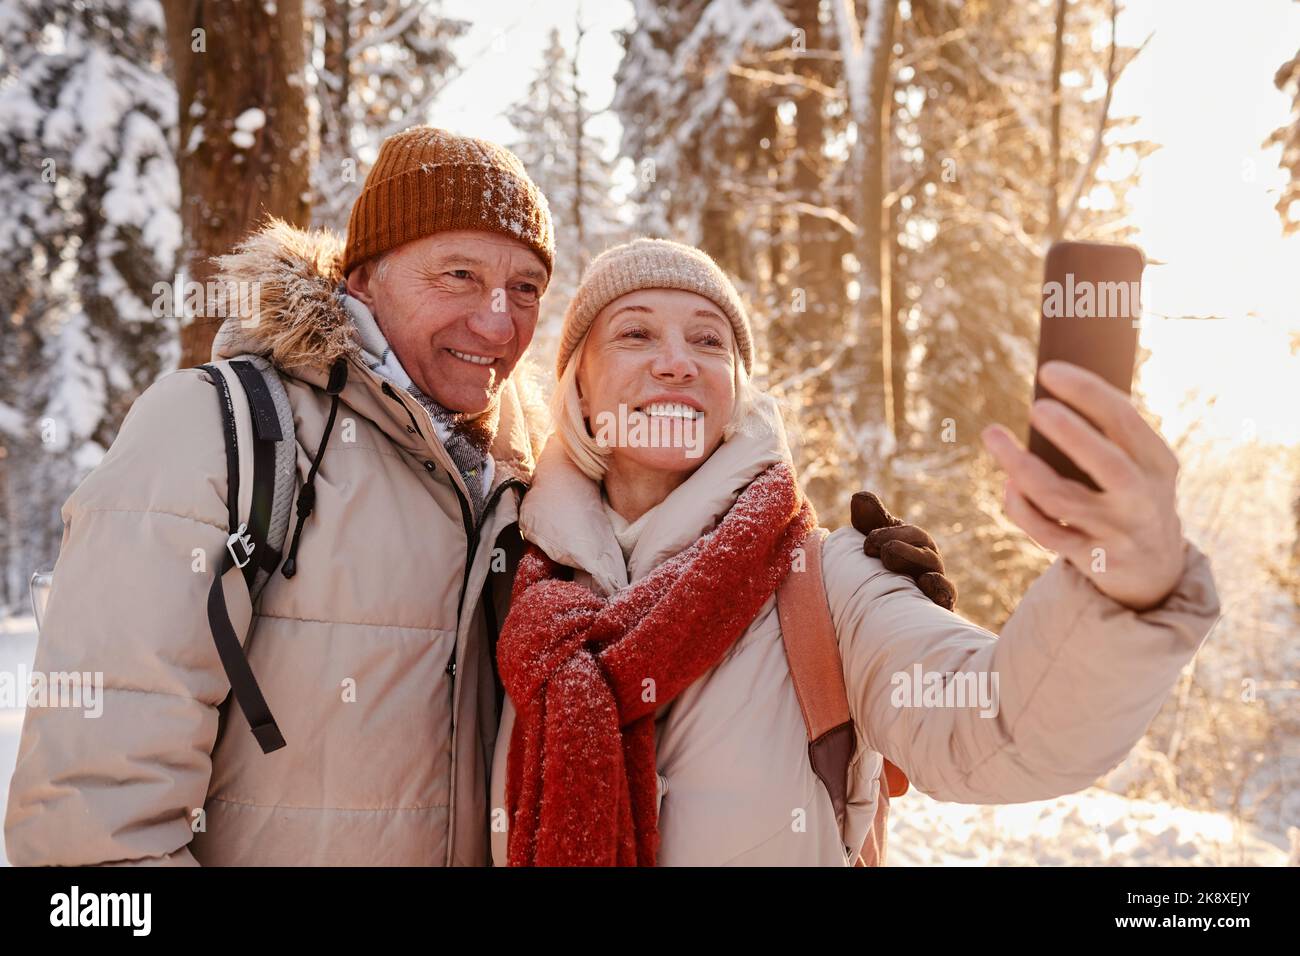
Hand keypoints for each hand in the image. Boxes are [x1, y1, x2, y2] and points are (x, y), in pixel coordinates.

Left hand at [851, 491, 957, 610]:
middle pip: (924, 554)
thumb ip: (871, 521)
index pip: (911, 535)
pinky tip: (928, 584)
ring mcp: (935, 587)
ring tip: (904, 564)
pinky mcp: (937, 608)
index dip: (890, 534)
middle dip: (905, 550)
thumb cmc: (882, 567)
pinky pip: (945, 599)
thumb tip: (859, 497)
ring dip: (919, 567)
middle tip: (884, 551)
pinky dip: (941, 591)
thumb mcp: (876, 543)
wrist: (883, 609)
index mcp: (917, 546)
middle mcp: (930, 565)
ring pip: (935, 576)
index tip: (867, 543)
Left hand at [980, 360, 1186, 611]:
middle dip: (1070, 433)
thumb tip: (1047, 398)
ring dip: (1021, 467)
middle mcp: (1141, 497)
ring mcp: (1116, 532)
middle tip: (1034, 406)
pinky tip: (1007, 483)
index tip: (1048, 370)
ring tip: (993, 436)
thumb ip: (1104, 436)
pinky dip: (1021, 506)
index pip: (1124, 419)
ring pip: (1061, 499)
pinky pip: (1046, 533)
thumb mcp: (1137, 464)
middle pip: (1105, 463)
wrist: (1155, 568)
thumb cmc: (1130, 493)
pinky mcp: (1091, 559)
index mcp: (1157, 461)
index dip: (1086, 391)